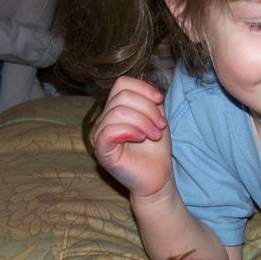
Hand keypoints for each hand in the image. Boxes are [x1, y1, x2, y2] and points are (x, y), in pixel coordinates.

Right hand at [92, 76, 171, 196]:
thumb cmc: (155, 148)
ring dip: (143, 121)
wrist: (157, 176)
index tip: (160, 100)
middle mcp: (104, 118)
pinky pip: (108, 131)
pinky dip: (129, 131)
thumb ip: (149, 101)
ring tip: (154, 134)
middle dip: (148, 108)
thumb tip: (149, 91)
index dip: (143, 88)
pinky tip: (140, 138)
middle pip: (122, 96)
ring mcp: (100, 134)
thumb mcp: (156, 117)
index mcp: (116, 108)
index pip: (122, 83)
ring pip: (117, 111)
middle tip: (160, 125)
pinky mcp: (101, 150)